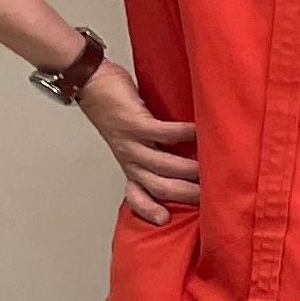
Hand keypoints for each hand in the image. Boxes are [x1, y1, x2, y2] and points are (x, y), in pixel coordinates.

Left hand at [80, 64, 200, 226]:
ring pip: (162, 166)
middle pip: (158, 187)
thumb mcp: (131, 137)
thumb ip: (154, 149)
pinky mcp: (134, 123)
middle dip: (186, 194)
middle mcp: (129, 158)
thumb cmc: (115, 108)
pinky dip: (186, 134)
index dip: (148, 209)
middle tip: (211, 196)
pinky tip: (201, 131)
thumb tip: (190, 156)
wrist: (88, 81)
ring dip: (189, 169)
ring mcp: (131, 142)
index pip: (136, 195)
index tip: (166, 219)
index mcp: (129, 164)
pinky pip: (164, 133)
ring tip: (211, 167)